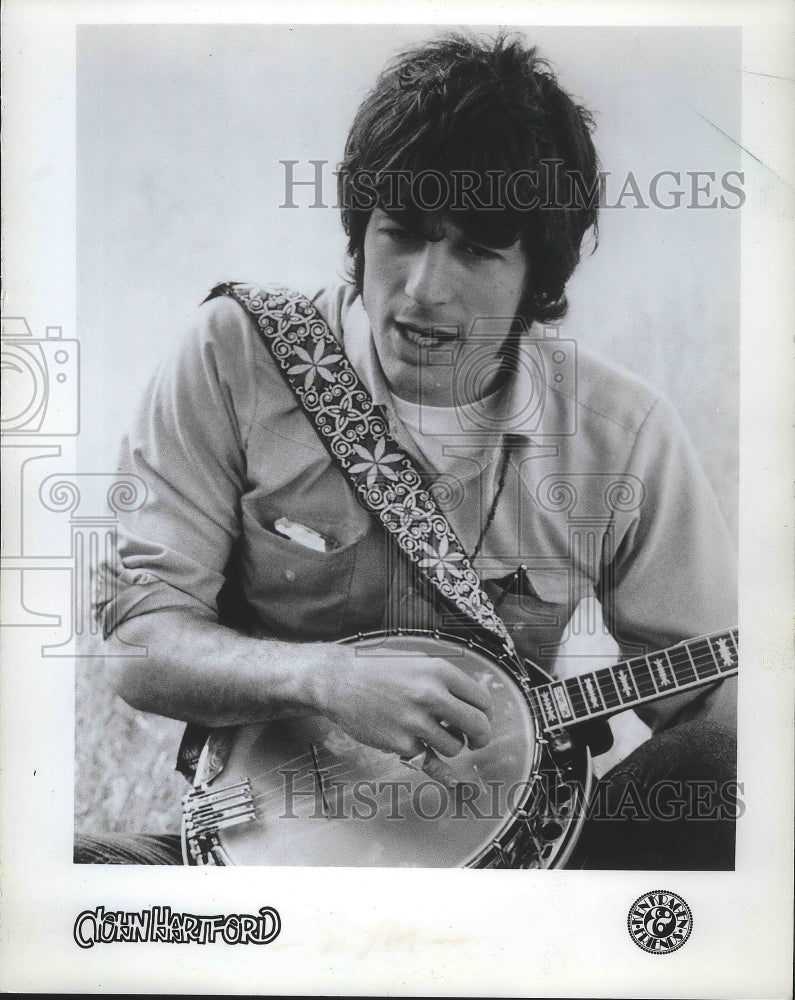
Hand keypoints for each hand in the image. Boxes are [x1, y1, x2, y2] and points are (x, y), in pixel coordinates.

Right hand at [312, 644, 492, 758]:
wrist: (337, 680)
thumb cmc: (375, 668)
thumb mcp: (416, 660)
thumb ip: (444, 679)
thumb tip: (471, 702)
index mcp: (439, 671)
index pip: (483, 700)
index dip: (486, 714)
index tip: (482, 720)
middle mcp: (430, 695)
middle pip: (478, 726)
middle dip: (481, 738)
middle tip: (475, 740)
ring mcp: (415, 721)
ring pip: (455, 747)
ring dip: (450, 745)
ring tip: (436, 736)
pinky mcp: (400, 743)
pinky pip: (429, 760)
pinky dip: (435, 764)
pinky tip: (443, 769)